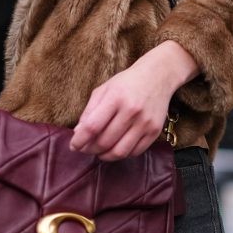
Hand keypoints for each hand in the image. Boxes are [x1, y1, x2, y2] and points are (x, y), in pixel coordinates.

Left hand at [70, 41, 198, 159]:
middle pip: (105, 141)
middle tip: (85, 148)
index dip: (80, 140)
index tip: (73, 146)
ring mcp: (145, 122)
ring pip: (120, 151)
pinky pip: (135, 152)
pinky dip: (122, 154)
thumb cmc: (127, 83)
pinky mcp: (155, 131)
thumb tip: (78, 133)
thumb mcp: (104, 89)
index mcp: (116, 97)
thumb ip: (89, 111)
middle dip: (91, 149)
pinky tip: (116, 148)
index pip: (93, 126)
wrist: (158, 76)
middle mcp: (132, 111)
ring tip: (99, 152)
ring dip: (105, 156)